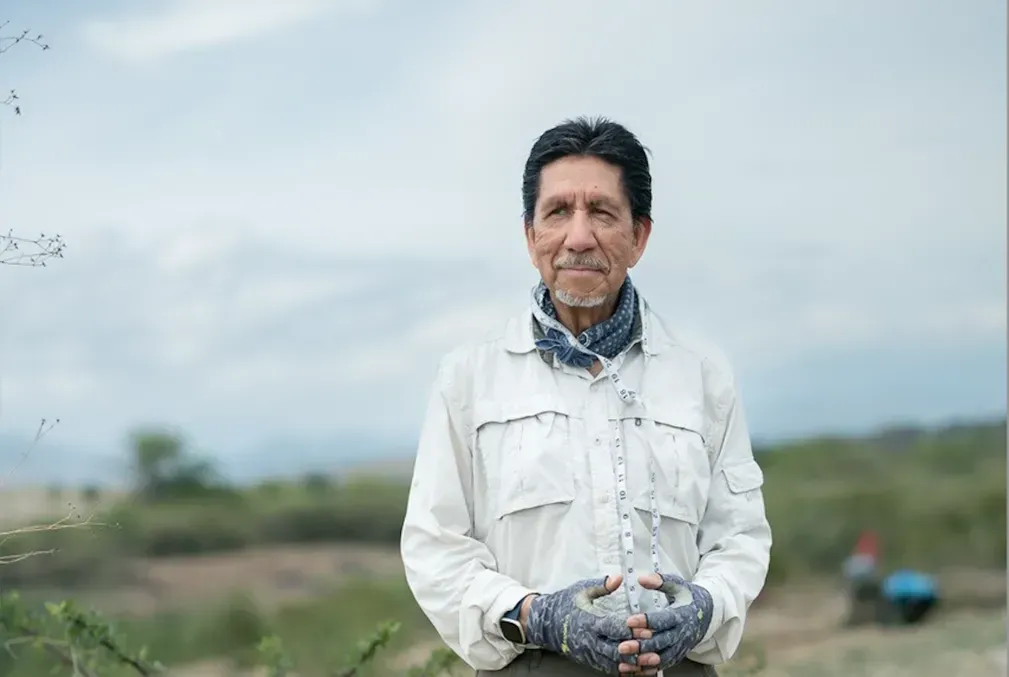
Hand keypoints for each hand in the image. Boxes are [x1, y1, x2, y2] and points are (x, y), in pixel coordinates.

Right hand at [525, 574, 649, 673]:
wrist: (545, 623)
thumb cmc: (565, 604)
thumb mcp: (582, 590)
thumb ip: (602, 585)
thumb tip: (618, 577)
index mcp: (588, 621)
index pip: (612, 628)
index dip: (630, 630)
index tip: (647, 629)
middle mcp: (589, 640)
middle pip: (615, 650)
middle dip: (636, 651)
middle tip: (654, 650)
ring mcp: (589, 653)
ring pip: (613, 663)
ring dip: (632, 664)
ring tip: (650, 663)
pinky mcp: (590, 660)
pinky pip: (608, 669)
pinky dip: (624, 670)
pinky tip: (637, 669)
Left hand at [617, 573, 713, 669]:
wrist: (708, 614)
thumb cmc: (688, 596)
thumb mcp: (678, 585)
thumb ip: (660, 581)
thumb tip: (641, 578)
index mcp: (682, 615)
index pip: (663, 620)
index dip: (646, 621)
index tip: (629, 621)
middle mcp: (682, 634)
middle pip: (660, 642)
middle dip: (641, 646)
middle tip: (622, 647)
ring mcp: (681, 647)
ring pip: (661, 658)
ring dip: (643, 662)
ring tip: (625, 662)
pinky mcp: (678, 655)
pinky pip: (662, 665)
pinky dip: (648, 669)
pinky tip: (632, 670)